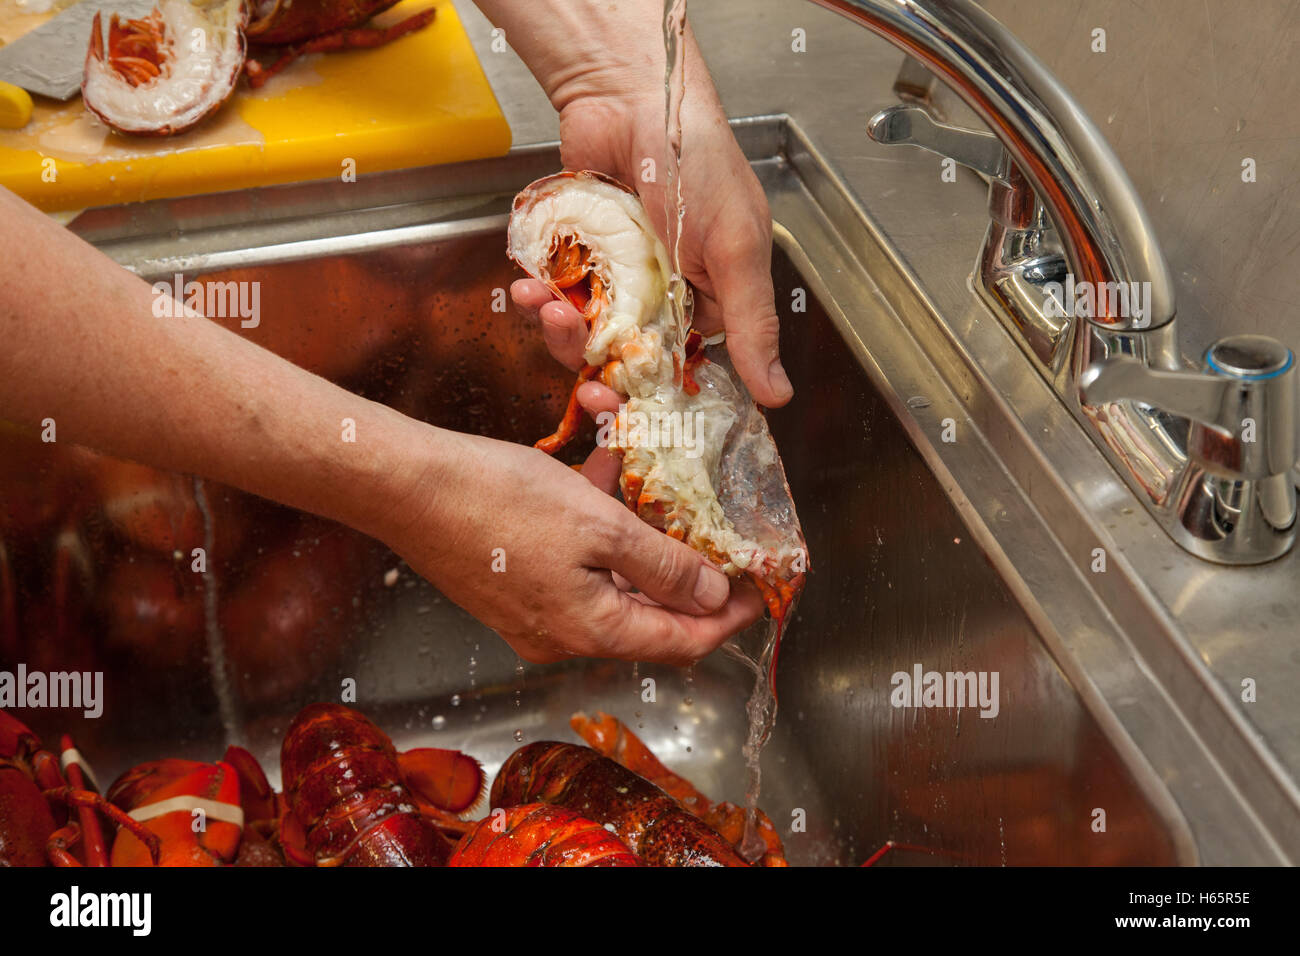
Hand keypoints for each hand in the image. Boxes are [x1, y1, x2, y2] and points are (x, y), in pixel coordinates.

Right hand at [386, 426, 762, 663]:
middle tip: (716, 534)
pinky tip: (602, 480)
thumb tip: (712, 597)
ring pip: (611, 583)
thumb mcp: (599, 526)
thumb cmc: (499, 502)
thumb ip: (662, 565)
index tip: (759, 585)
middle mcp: (562, 634)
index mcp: (590, 630)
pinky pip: (576, 565)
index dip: (726, 616)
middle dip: (684, 571)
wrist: (407, 486)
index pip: (681, 642)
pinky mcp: (512, 583)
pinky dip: (599, 531)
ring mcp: (533, 613)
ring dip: (639, 541)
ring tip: (656, 490)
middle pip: (648, 615)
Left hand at [491, 3, 791, 407]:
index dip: (650, 395)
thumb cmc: (697, 162)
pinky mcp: (574, 253)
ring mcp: (614, 275)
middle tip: (583, 385)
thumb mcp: (736, 249)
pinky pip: (552, 292)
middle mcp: (660, 294)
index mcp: (708, 300)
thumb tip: (778, 393)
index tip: (623, 413)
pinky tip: (528, 290)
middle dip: (597, 369)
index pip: (680, 367)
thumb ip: (752, 323)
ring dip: (560, 331)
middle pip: (623, 358)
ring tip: (548, 313)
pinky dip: (537, 296)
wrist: (631, 93)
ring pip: (582, 330)